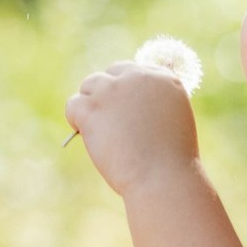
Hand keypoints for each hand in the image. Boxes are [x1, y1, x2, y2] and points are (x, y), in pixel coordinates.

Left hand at [65, 62, 199, 196]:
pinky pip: (74, 105)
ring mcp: (114, 89)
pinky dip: (76, 120)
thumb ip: (153, 104)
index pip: (134, 70)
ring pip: (89, 85)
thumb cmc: (169, 160)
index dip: (125, 90)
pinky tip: (88, 135)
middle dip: (105, 94)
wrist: (161, 176)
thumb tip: (125, 103)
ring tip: (98, 131)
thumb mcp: (172, 121)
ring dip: (90, 106)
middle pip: (110, 74)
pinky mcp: (93, 106)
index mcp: (164, 78)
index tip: (122, 108)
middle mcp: (139, 76)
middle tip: (107, 120)